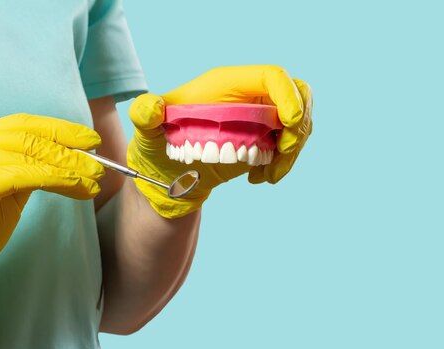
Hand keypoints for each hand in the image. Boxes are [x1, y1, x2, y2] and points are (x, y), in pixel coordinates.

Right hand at [0, 113, 104, 339]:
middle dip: (68, 147)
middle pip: (25, 135)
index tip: (89, 139)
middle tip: (100, 161)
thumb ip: (26, 170)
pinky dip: (56, 179)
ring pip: (28, 154)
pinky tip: (78, 187)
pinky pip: (22, 175)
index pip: (19, 125)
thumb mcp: (4, 194)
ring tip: (95, 178)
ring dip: (69, 166)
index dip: (58, 129)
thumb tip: (71, 158)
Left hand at [127, 65, 312, 217]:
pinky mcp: (265, 138)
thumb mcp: (147, 129)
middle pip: (296, 95)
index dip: (287, 94)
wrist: (168, 170)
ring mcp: (260, 117)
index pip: (270, 75)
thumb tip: (152, 109)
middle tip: (283, 152)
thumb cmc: (157, 142)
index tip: (288, 123)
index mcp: (226, 84)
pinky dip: (284, 163)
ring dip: (292, 152)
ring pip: (298, 123)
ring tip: (268, 177)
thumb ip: (145, 115)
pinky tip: (261, 179)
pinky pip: (290, 144)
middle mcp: (248, 96)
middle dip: (298, 125)